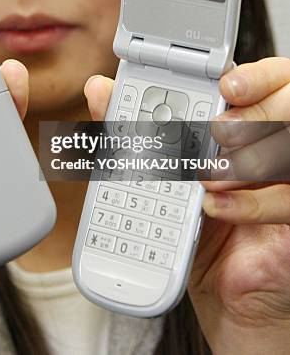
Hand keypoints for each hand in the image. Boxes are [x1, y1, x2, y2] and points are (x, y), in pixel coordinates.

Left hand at [84, 61, 289, 354]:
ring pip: (287, 148)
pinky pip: (287, 199)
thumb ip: (128, 128)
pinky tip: (215, 209)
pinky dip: (248, 204)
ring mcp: (287, 182)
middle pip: (286, 104)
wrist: (219, 293)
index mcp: (242, 123)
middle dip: (252, 114)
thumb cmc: (191, 226)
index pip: (261, 81)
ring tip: (205, 177)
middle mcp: (271, 146)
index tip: (224, 84)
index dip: (252, 76)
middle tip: (217, 131)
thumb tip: (98, 89)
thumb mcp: (155, 175)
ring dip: (243, 160)